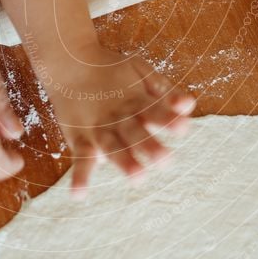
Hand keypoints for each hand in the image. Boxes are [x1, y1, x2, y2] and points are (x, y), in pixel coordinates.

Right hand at [41, 44, 194, 197]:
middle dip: (150, 146)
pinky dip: (79, 177)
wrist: (68, 62)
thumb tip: (189, 105)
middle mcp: (118, 116)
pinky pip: (80, 159)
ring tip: (138, 178)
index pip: (155, 110)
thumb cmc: (110, 69)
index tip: (184, 127)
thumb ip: (164, 89)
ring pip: (111, 147)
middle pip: (135, 132)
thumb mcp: (140, 70)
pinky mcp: (79, 138)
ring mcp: (98, 128)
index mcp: (136, 100)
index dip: (168, 118)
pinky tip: (79, 196)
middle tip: (166, 161)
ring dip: (124, 162)